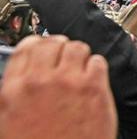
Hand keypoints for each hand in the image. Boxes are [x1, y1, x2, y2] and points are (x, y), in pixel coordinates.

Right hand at [0, 36, 116, 138]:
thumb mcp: (8, 124)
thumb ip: (11, 97)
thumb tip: (15, 83)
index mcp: (14, 90)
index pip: (26, 48)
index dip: (37, 45)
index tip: (43, 47)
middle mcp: (40, 82)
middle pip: (52, 42)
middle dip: (59, 48)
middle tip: (64, 57)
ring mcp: (69, 82)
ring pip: (77, 47)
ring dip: (79, 56)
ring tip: (79, 69)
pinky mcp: (94, 88)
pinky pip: (98, 61)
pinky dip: (96, 67)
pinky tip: (93, 79)